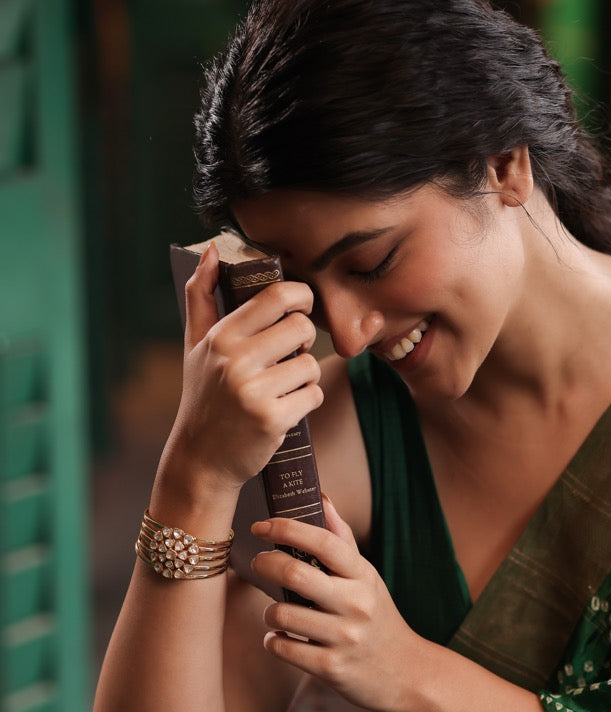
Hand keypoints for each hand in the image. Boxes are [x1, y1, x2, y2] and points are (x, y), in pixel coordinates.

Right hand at [167, 242, 324, 492]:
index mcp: (221, 337)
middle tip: (290, 356)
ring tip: (283, 388)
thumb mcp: (195, 346)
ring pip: (311, 365)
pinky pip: (313, 396)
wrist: (201, 459)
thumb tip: (212, 251)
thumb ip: (202, 297)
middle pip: (302, 328)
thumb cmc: (203, 397)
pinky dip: (306, 402)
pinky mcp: (272, 419)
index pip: (277, 297)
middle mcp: (235, 360)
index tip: (300, 310)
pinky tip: (285, 409)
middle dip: (305, 342)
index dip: (301, 298)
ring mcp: (254, 391)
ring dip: (306, 377)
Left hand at [250, 497, 424, 711]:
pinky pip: (282, 647)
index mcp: (363, 576)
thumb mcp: (367, 578)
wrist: (406, 673)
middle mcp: (356, 604)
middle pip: (295, 574)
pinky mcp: (331, 667)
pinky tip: (282, 638)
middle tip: (259, 564)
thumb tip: (321, 497)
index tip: (261, 526)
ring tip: (278, 614)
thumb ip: (342, 540)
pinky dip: (273, 640)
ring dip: (269, 612)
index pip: (323, 542)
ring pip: (281, 614)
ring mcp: (344, 637)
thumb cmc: (378, 618)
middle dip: (266, 565)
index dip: (287, 528)